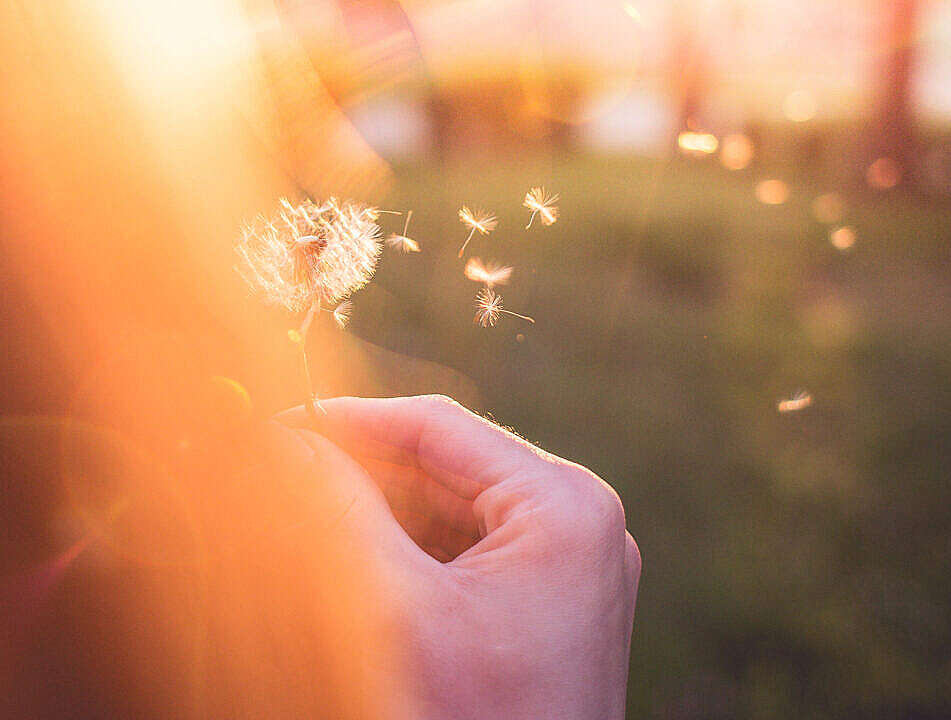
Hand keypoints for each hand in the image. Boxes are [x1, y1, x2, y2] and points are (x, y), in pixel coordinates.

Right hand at [277, 395, 639, 719]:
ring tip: (301, 514)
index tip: (276, 424)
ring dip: (378, 509)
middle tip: (275, 470)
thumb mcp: (395, 610)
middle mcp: (580, 520)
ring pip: (451, 508)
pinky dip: (408, 547)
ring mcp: (569, 562)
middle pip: (447, 466)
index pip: (440, 429)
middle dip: (360, 470)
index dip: (350, 420)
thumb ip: (335, 511)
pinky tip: (350, 555)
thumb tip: (280, 441)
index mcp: (565, 505)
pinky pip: (468, 549)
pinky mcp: (550, 599)